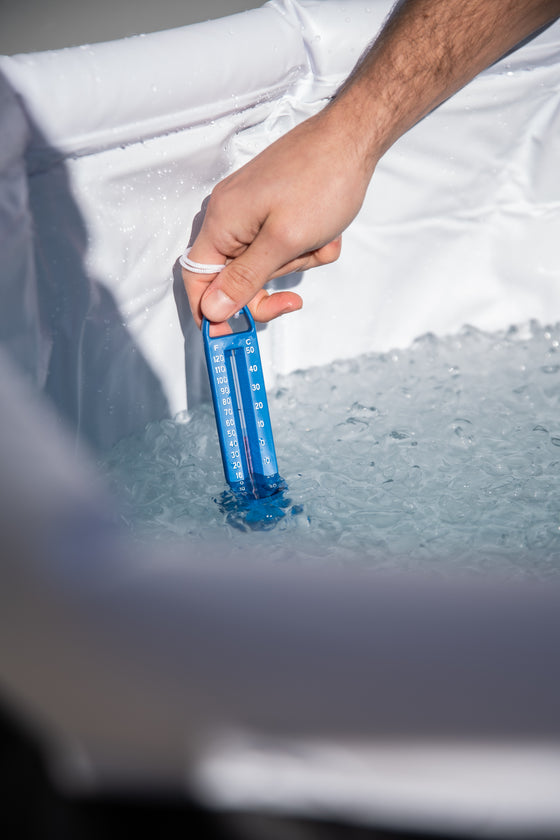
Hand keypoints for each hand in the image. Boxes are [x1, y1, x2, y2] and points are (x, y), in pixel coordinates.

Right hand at [182, 106, 372, 327]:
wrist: (353, 137)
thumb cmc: (322, 182)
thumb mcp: (284, 241)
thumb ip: (245, 279)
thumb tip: (212, 310)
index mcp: (222, 222)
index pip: (198, 279)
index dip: (211, 311)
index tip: (237, 333)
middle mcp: (229, 215)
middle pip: (234, 276)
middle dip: (272, 281)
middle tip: (296, 287)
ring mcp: (251, 210)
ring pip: (264, 262)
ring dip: (297, 261)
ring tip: (319, 240)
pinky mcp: (272, 207)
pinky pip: (282, 244)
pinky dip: (306, 246)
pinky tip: (325, 232)